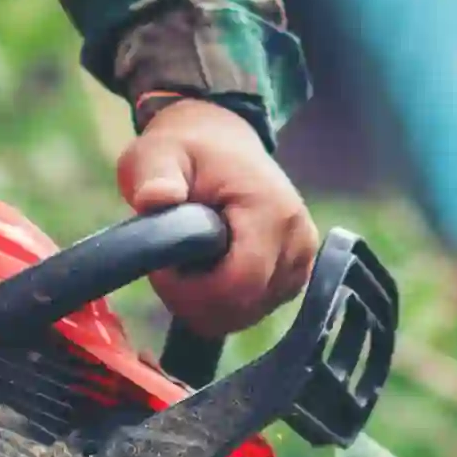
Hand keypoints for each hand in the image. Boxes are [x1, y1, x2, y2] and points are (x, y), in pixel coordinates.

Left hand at [117, 97, 319, 336]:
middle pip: (243, 309)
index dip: (192, 292)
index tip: (162, 269)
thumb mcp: (158, 155)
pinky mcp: (295, 273)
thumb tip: (154, 198)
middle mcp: (298, 240)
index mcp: (272, 211)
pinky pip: (255, 309)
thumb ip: (156, 177)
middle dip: (195, 300)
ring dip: (208, 302)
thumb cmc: (186, 149)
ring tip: (187, 263)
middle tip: (168, 267)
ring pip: (247, 315)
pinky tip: (208, 271)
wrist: (220, 141)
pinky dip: (225, 302)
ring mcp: (301, 260)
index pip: (240, 285)